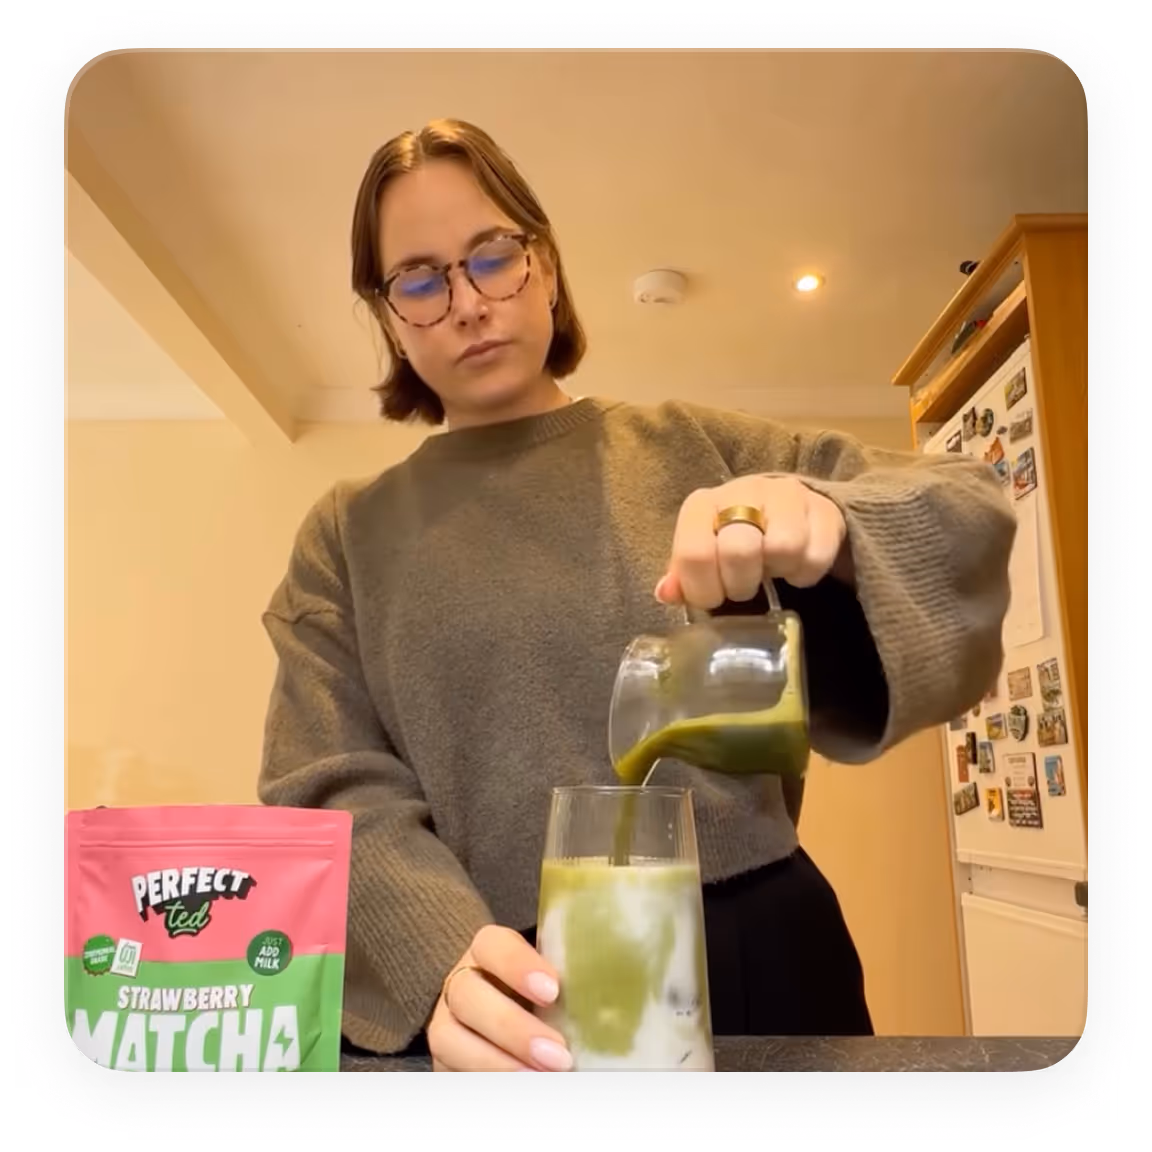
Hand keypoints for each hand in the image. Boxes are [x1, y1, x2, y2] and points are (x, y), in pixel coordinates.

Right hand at [426, 925, 572, 1071]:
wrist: (506, 1013)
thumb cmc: (542, 991)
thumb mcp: (553, 974)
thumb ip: (575, 972)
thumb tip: (629, 984)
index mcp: (487, 951)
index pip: (492, 945)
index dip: (517, 965)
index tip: (552, 990)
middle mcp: (460, 983)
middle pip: (469, 996)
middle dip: (513, 1028)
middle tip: (558, 1053)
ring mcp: (446, 1023)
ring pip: (452, 1038)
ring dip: (499, 1062)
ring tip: (543, 1077)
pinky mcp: (443, 1059)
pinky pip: (453, 1070)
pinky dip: (487, 1077)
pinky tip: (521, 1085)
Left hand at [655, 475, 851, 607]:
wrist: (784, 510)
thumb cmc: (733, 538)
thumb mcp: (703, 554)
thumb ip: (683, 575)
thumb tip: (666, 592)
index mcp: (704, 504)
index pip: (695, 553)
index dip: (704, 589)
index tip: (714, 597)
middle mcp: (743, 491)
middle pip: (739, 551)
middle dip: (741, 584)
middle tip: (744, 586)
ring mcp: (786, 496)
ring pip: (783, 548)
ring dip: (777, 573)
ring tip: (771, 569)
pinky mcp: (823, 509)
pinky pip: (816, 556)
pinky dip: (806, 574)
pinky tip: (795, 567)